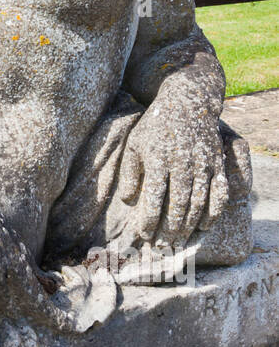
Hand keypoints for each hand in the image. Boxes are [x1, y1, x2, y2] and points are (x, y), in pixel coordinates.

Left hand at [118, 96, 228, 245]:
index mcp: (158, 159)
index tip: (143, 235)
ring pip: (198, 203)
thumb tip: (127, 201)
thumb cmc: (155, 126)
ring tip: (178, 241)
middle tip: (162, 245)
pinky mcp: (217, 163)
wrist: (188, 101)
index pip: (153, 199)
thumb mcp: (134, 144)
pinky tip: (204, 227)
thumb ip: (129, 173)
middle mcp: (182, 163)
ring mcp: (202, 164)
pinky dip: (213, 213)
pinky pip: (219, 193)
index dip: (148, 220)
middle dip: (169, 230)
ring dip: (189, 226)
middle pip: (177, 206)